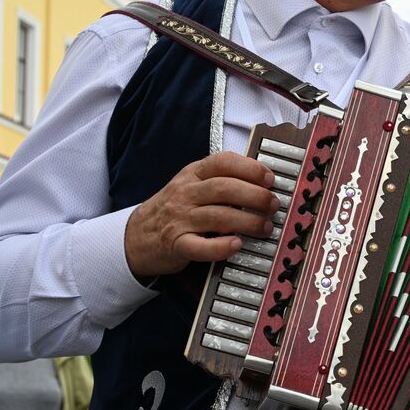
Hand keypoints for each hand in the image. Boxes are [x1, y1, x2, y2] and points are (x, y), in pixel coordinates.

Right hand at [124, 152, 279, 278]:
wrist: (136, 236)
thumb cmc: (175, 208)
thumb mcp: (193, 184)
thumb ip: (222, 179)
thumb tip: (265, 181)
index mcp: (193, 175)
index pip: (222, 162)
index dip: (250, 168)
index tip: (270, 179)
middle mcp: (186, 194)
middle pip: (224, 188)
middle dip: (255, 196)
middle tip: (273, 205)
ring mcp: (180, 219)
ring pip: (217, 216)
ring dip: (248, 222)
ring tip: (265, 227)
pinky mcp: (176, 245)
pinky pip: (199, 246)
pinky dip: (220, 247)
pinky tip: (236, 245)